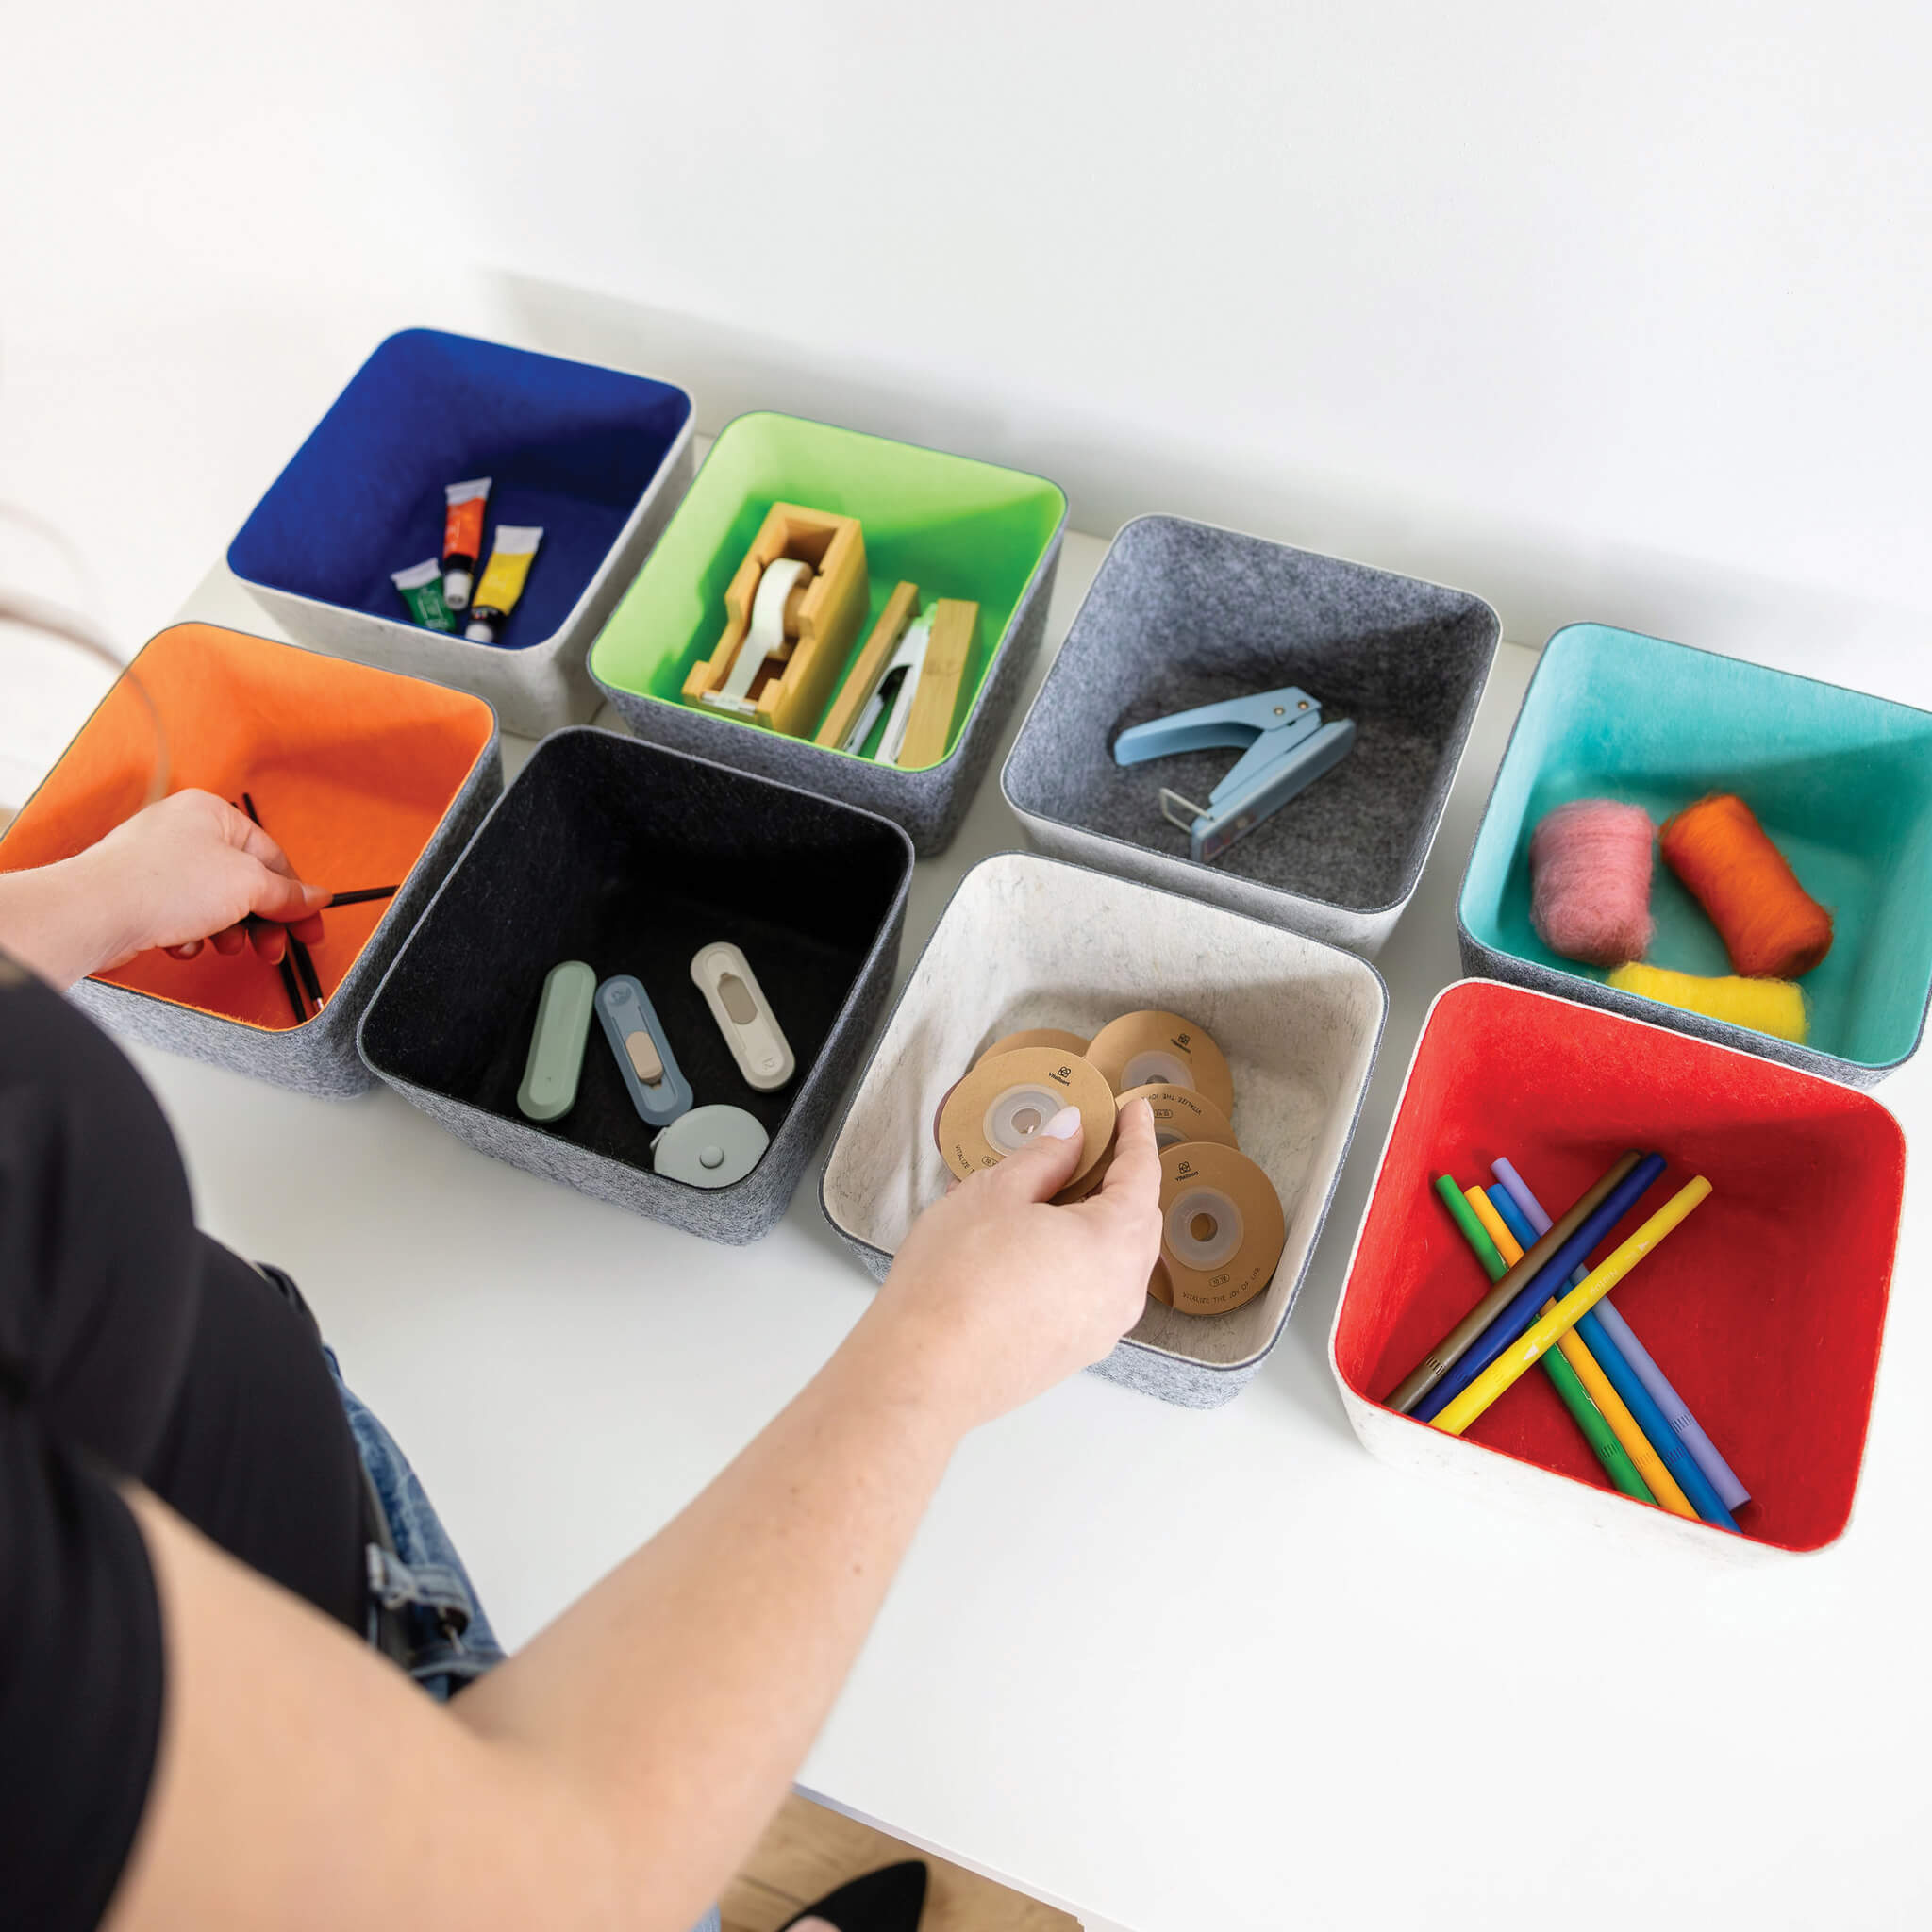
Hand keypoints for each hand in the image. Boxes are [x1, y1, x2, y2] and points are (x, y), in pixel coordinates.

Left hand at [0, 790, 328, 987]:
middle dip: (261, 921)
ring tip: (225, 944)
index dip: (294, 894)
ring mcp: (159, 862)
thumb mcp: (247, 886)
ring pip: (214, 903)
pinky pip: (183, 916)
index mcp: (213, 813)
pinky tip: (184, 942)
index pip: (272, 856)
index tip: (308, 922)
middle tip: (274, 947)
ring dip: (227, 931)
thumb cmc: (159, 883)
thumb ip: (287, 894)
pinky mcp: (141, 893)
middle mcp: (184, 832)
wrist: (97, 912)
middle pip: (245, 883)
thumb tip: (314, 897)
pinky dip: (191, 934)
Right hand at [858, 1097, 1164, 1431]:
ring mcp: (1101, 1329)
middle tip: (1096, 1147)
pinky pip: (1091, 1292)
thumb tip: (1072, 1132)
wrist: (925, 1371)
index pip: (1142, 1176)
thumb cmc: (956, 1279)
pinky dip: (1078, 1260)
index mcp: (1114, 1242)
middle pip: (1138, 1221)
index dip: (1138, 1136)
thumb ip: (1045, 1157)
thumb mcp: (997, 1193)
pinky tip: (1035, 1246)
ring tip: (1055, 1196)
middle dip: (1122, 1181)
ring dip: (1098, 1224)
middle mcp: (1122, 1292)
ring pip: (1116, 1261)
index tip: (1136, 1111)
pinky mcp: (1073, 1353)